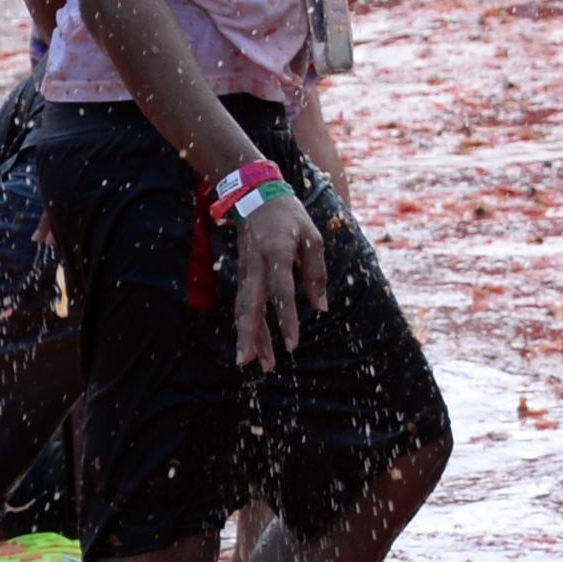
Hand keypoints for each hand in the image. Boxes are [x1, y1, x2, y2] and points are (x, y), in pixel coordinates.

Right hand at [231, 193, 330, 372]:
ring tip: (255, 364)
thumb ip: (316, 273)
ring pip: (244, 310)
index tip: (293, 344)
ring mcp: (245, 272)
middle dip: (251, 337)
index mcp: (275, 253)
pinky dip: (247, 325)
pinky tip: (252, 344)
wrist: (255, 197)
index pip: (282, 292)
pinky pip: (243, 304)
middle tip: (253, 364)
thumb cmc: (290, 218)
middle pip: (251, 307)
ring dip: (249, 337)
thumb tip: (321, 307)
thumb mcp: (312, 238)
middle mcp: (255, 266)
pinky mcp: (242, 275)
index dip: (287, 319)